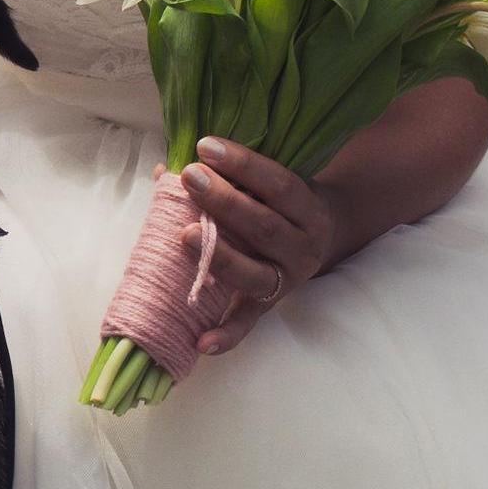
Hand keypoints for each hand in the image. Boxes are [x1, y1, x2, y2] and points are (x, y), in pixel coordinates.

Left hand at [178, 137, 345, 358]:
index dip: (244, 164)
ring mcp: (286, 280)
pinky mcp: (269, 306)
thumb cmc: (282, 201)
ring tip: (185, 235)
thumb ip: (232, 172)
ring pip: (253, 274)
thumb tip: (164, 167)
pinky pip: (247, 324)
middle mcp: (304, 247)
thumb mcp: (271, 181)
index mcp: (308, 209)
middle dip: (225, 201)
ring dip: (219, 255)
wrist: (324, 235)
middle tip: (190, 178)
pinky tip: (202, 342)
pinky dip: (226, 335)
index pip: (279, 184)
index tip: (205, 146)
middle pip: (263, 227)